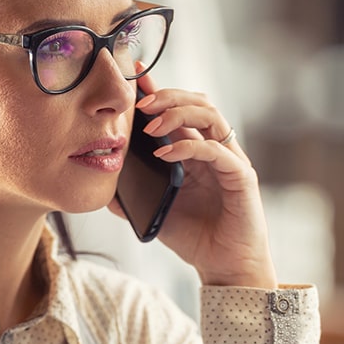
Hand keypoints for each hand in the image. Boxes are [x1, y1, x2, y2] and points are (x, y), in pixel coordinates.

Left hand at [111, 75, 276, 288]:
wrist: (224, 268)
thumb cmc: (195, 238)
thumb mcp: (155, 211)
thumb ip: (132, 195)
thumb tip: (102, 182)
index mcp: (196, 151)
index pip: (179, 109)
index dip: (158, 90)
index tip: (133, 76)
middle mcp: (215, 149)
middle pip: (197, 102)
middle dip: (167, 96)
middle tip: (139, 104)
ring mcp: (230, 160)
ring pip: (210, 115)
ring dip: (178, 113)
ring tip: (151, 125)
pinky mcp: (241, 176)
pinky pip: (216, 150)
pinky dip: (188, 146)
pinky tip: (164, 154)